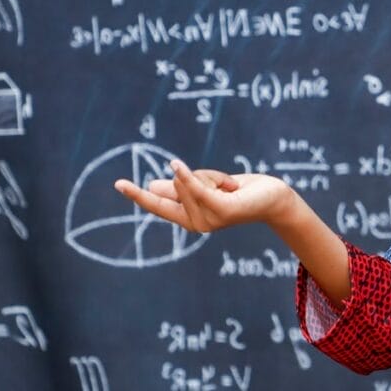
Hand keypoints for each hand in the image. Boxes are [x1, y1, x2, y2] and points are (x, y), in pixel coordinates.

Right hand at [113, 159, 297, 232]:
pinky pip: (197, 189)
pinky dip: (187, 176)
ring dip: (214, 175)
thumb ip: (181, 189)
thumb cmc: (240, 192)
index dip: (138, 194)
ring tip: (233, 186)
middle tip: (226, 184)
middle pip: (177, 184)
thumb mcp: (207, 187)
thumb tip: (151, 187)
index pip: (158, 205)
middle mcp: (196, 224)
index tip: (118, 183)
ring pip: (190, 181)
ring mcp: (208, 220)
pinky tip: (176, 166)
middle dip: (200, 175)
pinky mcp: (221, 210)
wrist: (273, 197)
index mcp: (190, 219)